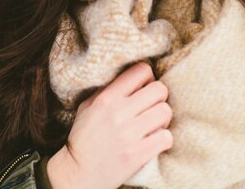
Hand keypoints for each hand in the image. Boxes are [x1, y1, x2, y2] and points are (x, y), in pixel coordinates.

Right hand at [47, 61, 172, 188]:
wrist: (78, 173)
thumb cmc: (83, 138)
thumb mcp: (87, 107)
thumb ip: (108, 90)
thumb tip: (132, 78)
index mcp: (107, 98)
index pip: (142, 71)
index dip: (148, 78)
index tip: (144, 88)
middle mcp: (119, 113)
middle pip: (159, 89)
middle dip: (159, 97)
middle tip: (151, 107)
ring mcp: (129, 134)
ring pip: (165, 112)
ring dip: (163, 118)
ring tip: (154, 124)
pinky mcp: (137, 154)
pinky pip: (166, 137)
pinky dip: (164, 139)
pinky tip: (154, 141)